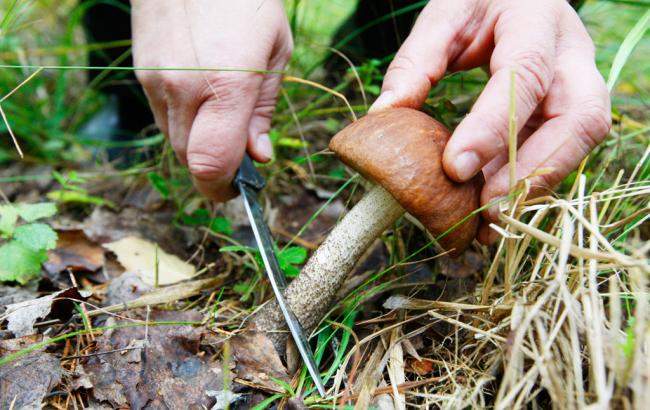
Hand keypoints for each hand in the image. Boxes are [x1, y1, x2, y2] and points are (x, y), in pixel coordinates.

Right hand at [131, 0, 291, 200]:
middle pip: (190, 160)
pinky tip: (200, 96)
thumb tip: (257, 156)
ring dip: (197, 144)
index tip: (236, 190)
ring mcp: (155, 79)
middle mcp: (183, 88)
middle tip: (238, 155)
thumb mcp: (275, 51)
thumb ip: (262, 110)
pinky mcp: (141, 71)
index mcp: (227, 84)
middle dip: (214, 168)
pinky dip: (182, 121)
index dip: (221, 188)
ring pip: (172, 140)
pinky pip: (161, 115)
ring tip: (221, 116)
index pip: (210, 164)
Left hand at [370, 0, 610, 242]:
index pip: (525, 76)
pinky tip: (492, 207)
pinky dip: (527, 182)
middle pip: (578, 119)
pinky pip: (559, 152)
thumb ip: (417, 60)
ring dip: (534, 187)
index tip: (455, 168)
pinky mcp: (569, 110)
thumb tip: (384, 114)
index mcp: (537, 20)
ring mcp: (579, 84)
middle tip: (487, 209)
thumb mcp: (445, 14)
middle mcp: (571, 55)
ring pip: (578, 143)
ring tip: (488, 224)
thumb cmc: (479, 1)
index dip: (494, 126)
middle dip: (535, 170)